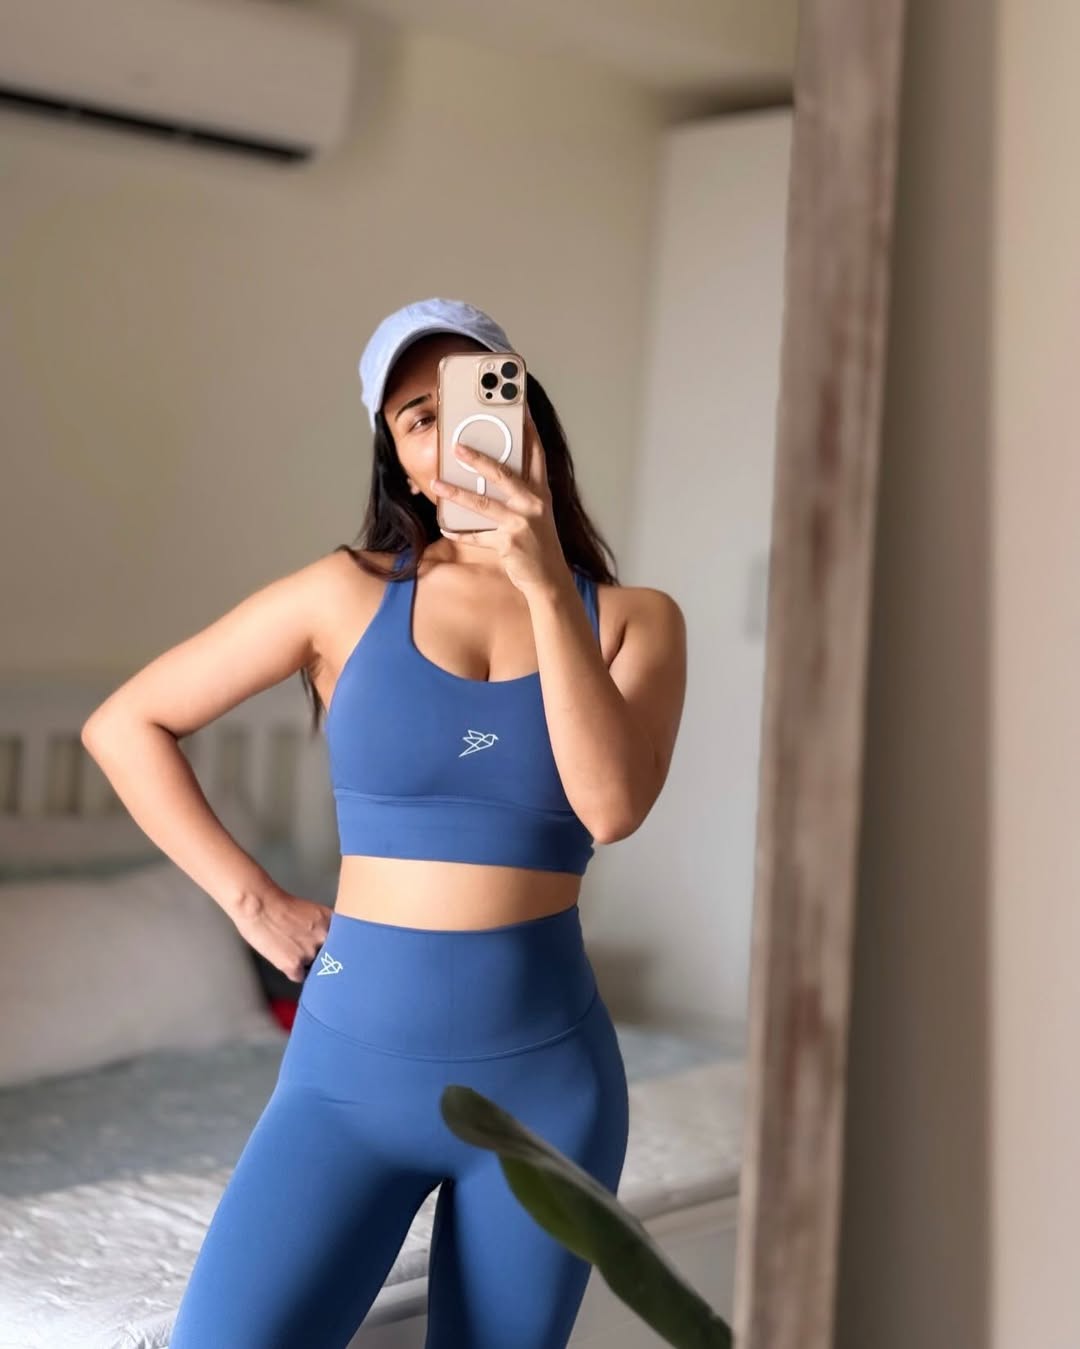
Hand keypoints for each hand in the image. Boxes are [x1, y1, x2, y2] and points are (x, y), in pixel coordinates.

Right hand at [230, 884, 332, 983]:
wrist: (258, 906)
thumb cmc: (278, 905)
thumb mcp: (311, 912)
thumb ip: (323, 928)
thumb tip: (328, 945)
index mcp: (331, 922)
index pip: (345, 945)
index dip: (338, 951)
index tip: (336, 955)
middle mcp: (324, 937)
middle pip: (332, 959)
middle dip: (324, 960)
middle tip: (309, 954)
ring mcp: (310, 952)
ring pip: (316, 968)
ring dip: (306, 964)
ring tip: (292, 951)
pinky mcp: (294, 964)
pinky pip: (300, 977)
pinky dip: (293, 971)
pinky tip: (285, 958)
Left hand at [430, 408, 570, 595]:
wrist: (549, 579)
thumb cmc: (540, 544)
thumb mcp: (536, 514)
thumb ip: (519, 494)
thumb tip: (489, 476)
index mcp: (541, 492)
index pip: (536, 454)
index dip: (528, 430)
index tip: (518, 409)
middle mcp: (534, 504)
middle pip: (504, 474)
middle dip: (478, 458)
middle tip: (456, 445)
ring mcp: (522, 523)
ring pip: (483, 503)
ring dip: (457, 492)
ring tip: (437, 482)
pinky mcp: (509, 543)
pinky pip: (477, 535)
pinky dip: (460, 532)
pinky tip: (445, 527)